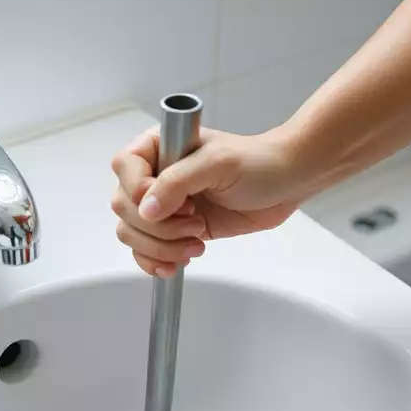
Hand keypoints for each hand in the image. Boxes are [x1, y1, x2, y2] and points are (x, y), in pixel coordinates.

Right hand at [109, 126, 301, 276]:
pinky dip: (155, 261)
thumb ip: (177, 182)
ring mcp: (164, 206)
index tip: (172, 202)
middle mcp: (154, 176)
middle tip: (194, 221)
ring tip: (196, 241)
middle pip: (124, 208)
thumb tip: (145, 209)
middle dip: (157, 225)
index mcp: (158, 147)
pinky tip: (177, 264)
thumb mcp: (217, 164)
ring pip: (132, 234)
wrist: (287, 183)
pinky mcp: (175, 231)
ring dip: (161, 246)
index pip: (124, 168)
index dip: (139, 190)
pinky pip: (147, 252)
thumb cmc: (258, 163)